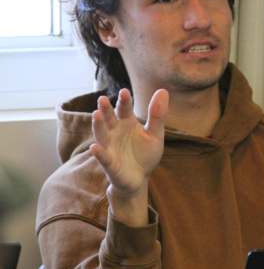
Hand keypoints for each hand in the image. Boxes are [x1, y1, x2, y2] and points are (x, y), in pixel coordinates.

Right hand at [89, 88, 168, 224]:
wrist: (140, 178)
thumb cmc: (144, 154)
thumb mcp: (154, 134)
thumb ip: (157, 115)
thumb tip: (163, 90)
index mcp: (127, 123)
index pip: (124, 109)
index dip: (124, 100)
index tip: (124, 91)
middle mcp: (114, 132)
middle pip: (109, 118)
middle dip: (106, 109)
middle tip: (102, 99)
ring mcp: (109, 147)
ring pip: (102, 134)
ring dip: (98, 125)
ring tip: (96, 114)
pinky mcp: (109, 163)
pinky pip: (103, 157)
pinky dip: (99, 153)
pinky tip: (95, 147)